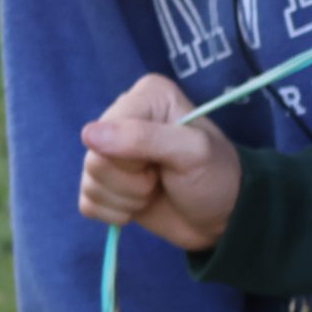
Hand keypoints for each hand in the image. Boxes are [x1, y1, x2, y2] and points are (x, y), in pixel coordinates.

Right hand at [79, 74, 242, 252]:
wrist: (223, 215)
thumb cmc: (215, 175)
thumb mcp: (192, 152)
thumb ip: (143, 138)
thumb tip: (88, 134)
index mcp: (147, 96)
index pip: (108, 130)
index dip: (132, 158)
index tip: (165, 161)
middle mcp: (123, 118)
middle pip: (94, 159)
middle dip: (130, 182)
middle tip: (161, 178)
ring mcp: (110, 152)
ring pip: (89, 183)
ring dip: (126, 199)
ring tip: (155, 189)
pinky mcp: (104, 184)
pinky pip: (87, 203)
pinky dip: (115, 212)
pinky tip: (141, 204)